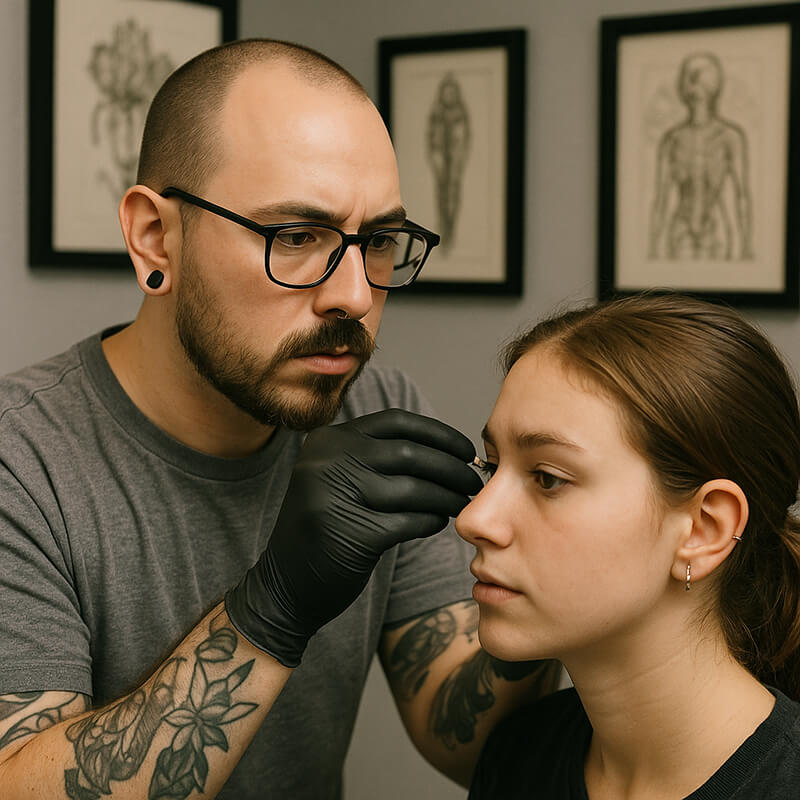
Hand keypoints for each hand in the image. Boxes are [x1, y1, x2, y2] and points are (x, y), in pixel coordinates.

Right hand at [225, 409, 482, 666]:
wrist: (285, 586)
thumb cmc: (325, 528)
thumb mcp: (337, 477)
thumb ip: (376, 457)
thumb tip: (446, 449)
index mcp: (328, 440)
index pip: (396, 421)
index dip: (438, 433)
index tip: (465, 449)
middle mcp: (327, 460)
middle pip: (410, 453)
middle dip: (451, 467)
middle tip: (475, 482)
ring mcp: (336, 495)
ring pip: (415, 488)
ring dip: (448, 496)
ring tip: (462, 504)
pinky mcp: (351, 534)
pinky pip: (410, 521)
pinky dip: (431, 521)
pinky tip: (437, 523)